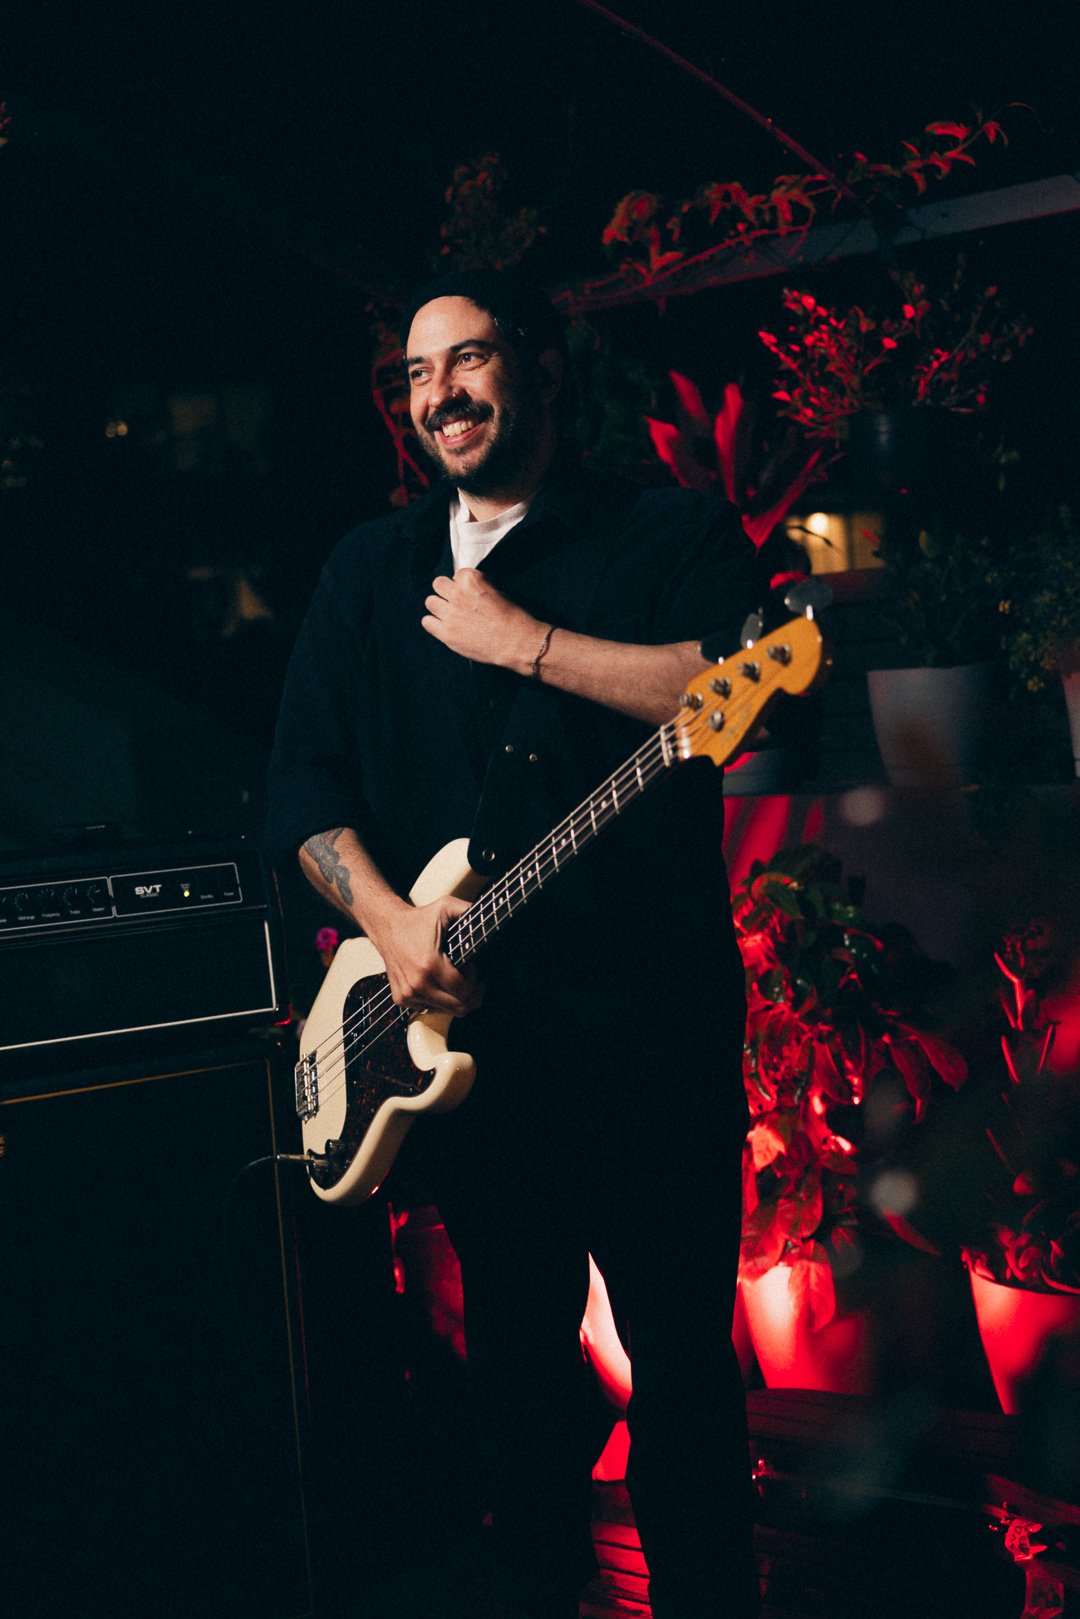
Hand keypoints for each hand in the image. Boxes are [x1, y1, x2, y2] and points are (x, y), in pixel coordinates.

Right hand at [368, 893, 482, 1015]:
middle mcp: (417, 983)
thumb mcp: (445, 907)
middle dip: (472, 995)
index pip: (464, 991)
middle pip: (459, 1008)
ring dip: (455, 997)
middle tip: (473, 979)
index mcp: (429, 965)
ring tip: (455, 978)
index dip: (475, 982)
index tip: (472, 966)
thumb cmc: (418, 919)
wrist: (387, 926)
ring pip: (446, 1011)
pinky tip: (439, 982)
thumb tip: (491, 912)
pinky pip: (430, 1008)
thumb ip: (469, 909)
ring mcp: (408, 994)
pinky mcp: (401, 999)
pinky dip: (439, 999)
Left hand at [422, 568, 539, 673]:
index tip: (468, 593)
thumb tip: (467, 589)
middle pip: (438, 584)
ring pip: (430, 602)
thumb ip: (479, 586)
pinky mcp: (446, 633)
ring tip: (450, 615)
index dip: (462, 584)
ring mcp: (450, 614)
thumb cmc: (512, 618)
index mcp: (471, 580)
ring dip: (439, 607)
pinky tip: (444, 626)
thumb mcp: (498, 591)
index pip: (456, 574)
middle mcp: (458, 594)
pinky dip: (433, 623)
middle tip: (455, 602)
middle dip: (446, 591)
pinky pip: (427, 622)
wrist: (517, 642)